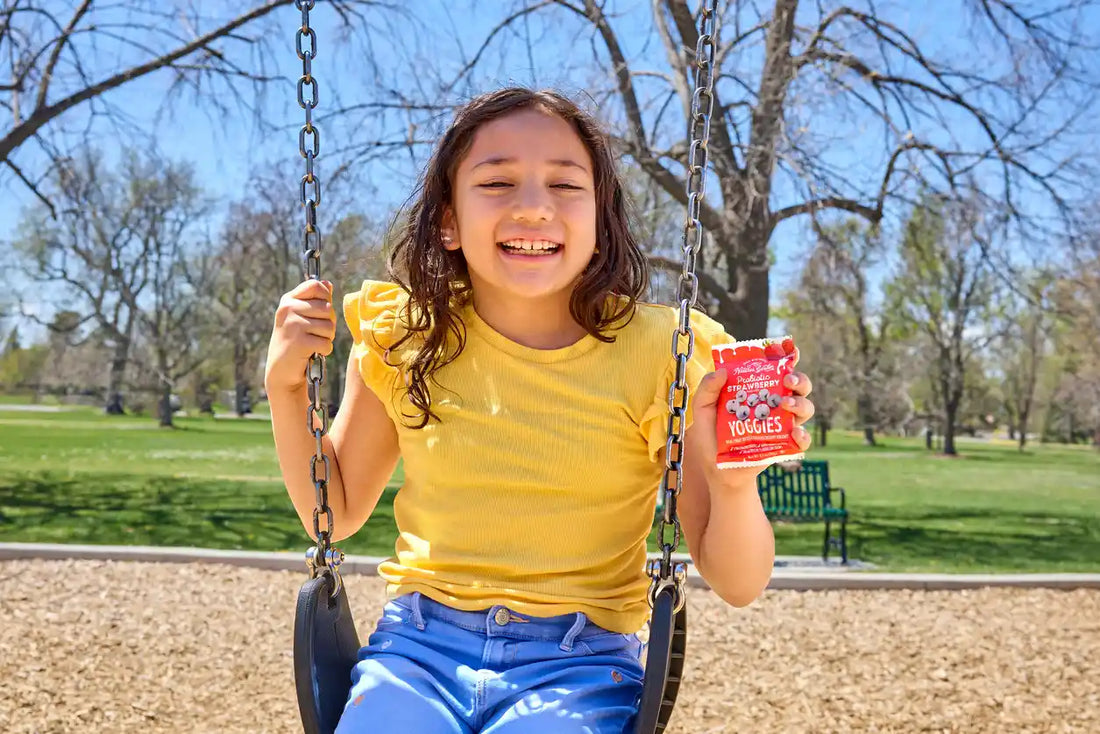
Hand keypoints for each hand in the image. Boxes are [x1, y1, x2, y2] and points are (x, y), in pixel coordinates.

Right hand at [264, 279, 336, 393]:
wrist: (281, 371)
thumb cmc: (294, 342)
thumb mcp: (300, 317)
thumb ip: (314, 301)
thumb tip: (328, 284)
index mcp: (288, 300)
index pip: (316, 285)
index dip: (326, 297)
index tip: (321, 311)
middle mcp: (288, 309)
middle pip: (328, 308)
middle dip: (329, 323)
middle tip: (316, 334)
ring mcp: (293, 325)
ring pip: (330, 326)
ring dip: (327, 338)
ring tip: (313, 343)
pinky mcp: (300, 342)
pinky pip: (327, 343)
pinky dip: (324, 350)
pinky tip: (312, 353)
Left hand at [690, 350, 814, 487]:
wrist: (719, 471)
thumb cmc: (711, 437)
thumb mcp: (703, 411)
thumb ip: (707, 389)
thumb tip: (723, 371)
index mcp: (757, 391)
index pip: (775, 369)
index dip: (786, 357)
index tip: (789, 350)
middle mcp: (774, 404)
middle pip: (798, 386)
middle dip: (799, 379)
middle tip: (787, 381)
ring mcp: (782, 425)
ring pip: (806, 407)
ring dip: (801, 403)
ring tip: (786, 405)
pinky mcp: (786, 446)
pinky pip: (803, 439)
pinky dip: (803, 436)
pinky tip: (794, 434)